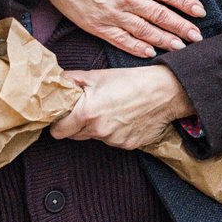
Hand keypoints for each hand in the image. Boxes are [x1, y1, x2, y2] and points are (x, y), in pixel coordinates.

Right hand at [26, 0, 204, 56]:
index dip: (185, 3)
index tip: (199, 12)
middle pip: (161, 15)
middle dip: (181, 27)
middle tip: (197, 36)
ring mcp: (112, 14)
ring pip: (145, 31)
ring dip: (165, 40)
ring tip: (180, 47)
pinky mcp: (98, 26)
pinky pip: (122, 41)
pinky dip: (137, 48)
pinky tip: (150, 52)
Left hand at [49, 66, 195, 150]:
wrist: (164, 91)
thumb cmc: (131, 81)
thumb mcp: (98, 75)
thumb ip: (72, 80)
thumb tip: (56, 82)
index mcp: (86, 113)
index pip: (58, 132)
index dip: (57, 124)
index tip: (61, 118)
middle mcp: (99, 131)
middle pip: (75, 136)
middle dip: (76, 125)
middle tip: (87, 110)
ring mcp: (114, 141)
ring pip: (95, 138)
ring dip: (97, 128)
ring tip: (110, 110)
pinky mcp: (128, 146)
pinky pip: (113, 141)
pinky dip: (114, 132)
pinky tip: (123, 117)